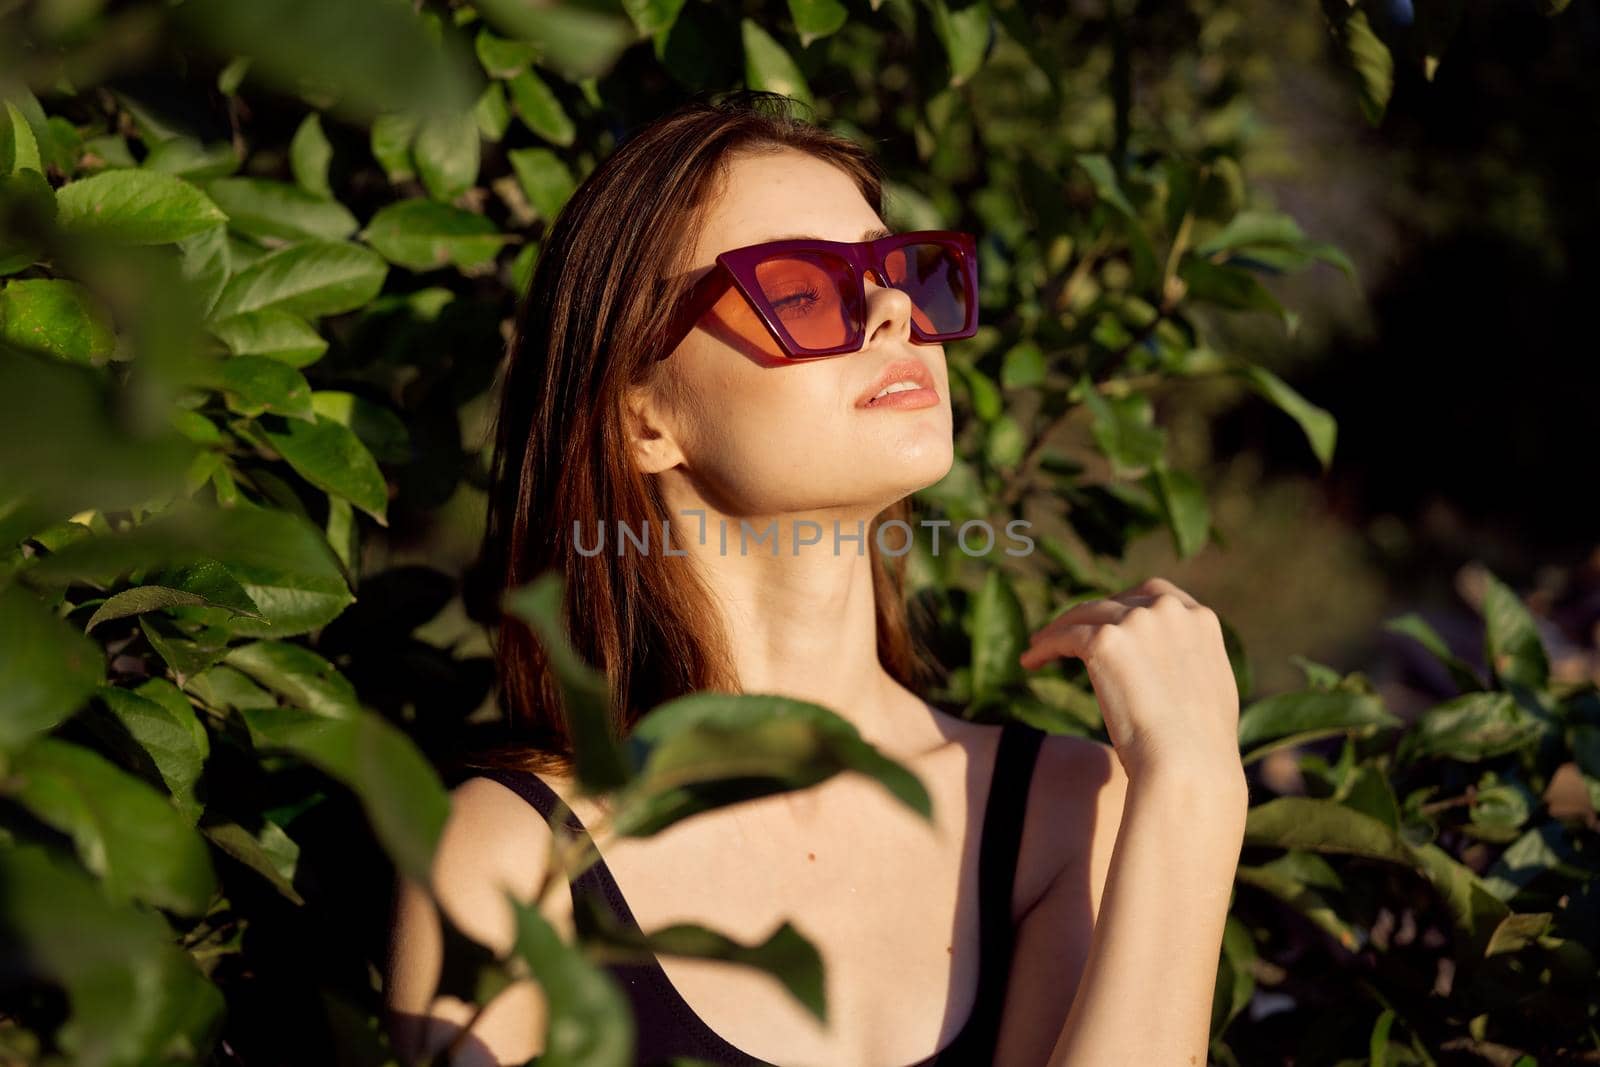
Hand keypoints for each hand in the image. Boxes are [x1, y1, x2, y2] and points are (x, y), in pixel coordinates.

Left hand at [1018, 576, 1242, 788]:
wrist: (1189, 765)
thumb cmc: (1200, 747)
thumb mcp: (1210, 688)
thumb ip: (1190, 661)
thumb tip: (1168, 664)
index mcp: (1200, 619)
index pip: (1156, 594)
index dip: (1125, 604)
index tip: (1106, 620)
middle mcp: (1169, 611)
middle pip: (1116, 602)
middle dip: (1091, 616)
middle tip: (1070, 632)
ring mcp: (1137, 621)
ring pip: (1085, 616)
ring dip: (1059, 629)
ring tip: (1039, 648)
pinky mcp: (1105, 640)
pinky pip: (1064, 637)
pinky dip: (1044, 647)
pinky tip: (1030, 662)